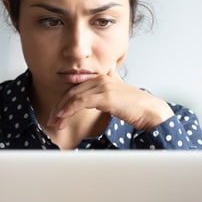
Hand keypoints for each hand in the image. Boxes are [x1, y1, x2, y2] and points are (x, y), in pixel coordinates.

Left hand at [46, 65, 174, 130]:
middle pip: (71, 92)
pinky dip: (69, 110)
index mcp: (101, 78)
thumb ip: (108, 86)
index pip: (75, 88)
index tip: (56, 114)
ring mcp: (102, 86)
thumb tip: (102, 83)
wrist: (150, 111)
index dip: (63, 101)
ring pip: (73, 97)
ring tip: (55, 123)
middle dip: (59, 107)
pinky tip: (63, 118)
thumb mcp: (117, 93)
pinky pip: (80, 101)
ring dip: (61, 111)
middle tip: (52, 121)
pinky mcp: (105, 96)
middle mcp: (100, 79)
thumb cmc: (134, 106)